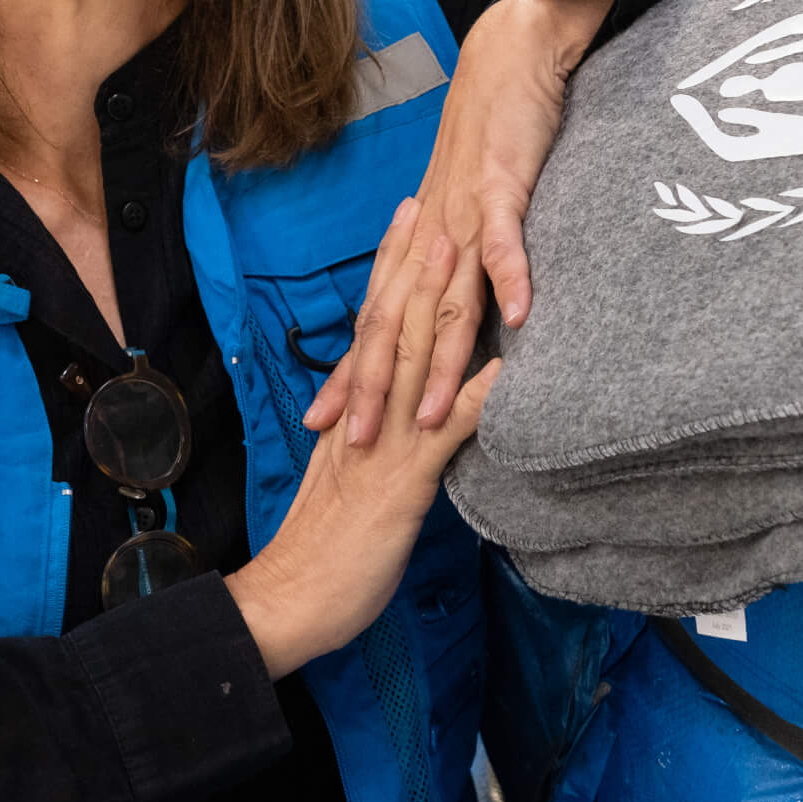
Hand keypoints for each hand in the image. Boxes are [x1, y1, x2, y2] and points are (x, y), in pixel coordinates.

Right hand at [227, 233, 498, 677]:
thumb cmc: (322, 558)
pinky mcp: (406, 481)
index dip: (388, 271)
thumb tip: (387, 421)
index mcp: (352, 414)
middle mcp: (366, 416)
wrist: (291, 601)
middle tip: (426, 200)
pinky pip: (447, 430)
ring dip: (437, 301)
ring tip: (458, 247)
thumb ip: (367, 447)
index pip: (370, 327)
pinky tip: (510, 364)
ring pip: (414, 358)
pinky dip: (478, 393)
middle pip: (389, 323)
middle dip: (410, 260)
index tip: (404, 221)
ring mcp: (385, 443)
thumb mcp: (346, 489)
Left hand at [305, 0, 611, 447]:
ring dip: (438, 360)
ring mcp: (464, 216)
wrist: (503, 64)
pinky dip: (510, 278)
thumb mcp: (458, 213)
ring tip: (431, 416)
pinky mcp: (504, 188)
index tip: (322, 428)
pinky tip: (518, 320)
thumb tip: (432, 316)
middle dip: (375, 390)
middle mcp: (426, 239)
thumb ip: (446, 264)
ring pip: (444, 298)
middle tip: (358, 446)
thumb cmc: (484, 143)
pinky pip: (505, 241)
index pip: (371, 323)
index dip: (347, 377)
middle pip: (394, 325)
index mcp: (412, 246)